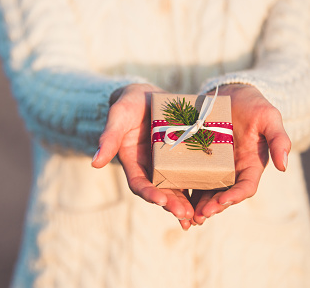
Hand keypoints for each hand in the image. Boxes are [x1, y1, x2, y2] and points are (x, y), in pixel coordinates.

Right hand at [91, 83, 194, 229]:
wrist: (146, 94)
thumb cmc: (128, 103)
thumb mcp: (118, 116)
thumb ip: (108, 138)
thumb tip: (95, 163)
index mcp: (133, 162)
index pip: (139, 183)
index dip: (148, 193)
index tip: (160, 199)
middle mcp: (150, 167)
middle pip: (161, 191)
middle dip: (172, 204)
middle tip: (184, 215)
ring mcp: (168, 163)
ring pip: (178, 187)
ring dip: (187, 202)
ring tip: (198, 215)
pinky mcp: (183, 156)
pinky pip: (193, 173)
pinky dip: (200, 185)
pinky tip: (214, 195)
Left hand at [190, 84, 290, 224]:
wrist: (232, 93)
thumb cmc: (254, 105)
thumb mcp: (269, 117)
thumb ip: (279, 139)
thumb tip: (284, 166)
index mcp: (251, 165)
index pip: (245, 187)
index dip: (235, 196)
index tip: (224, 201)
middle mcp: (232, 171)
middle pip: (223, 194)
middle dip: (213, 206)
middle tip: (201, 215)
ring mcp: (213, 167)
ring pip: (205, 191)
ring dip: (197, 205)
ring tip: (187, 216)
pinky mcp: (197, 160)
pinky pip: (189, 177)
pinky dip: (183, 189)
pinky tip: (171, 196)